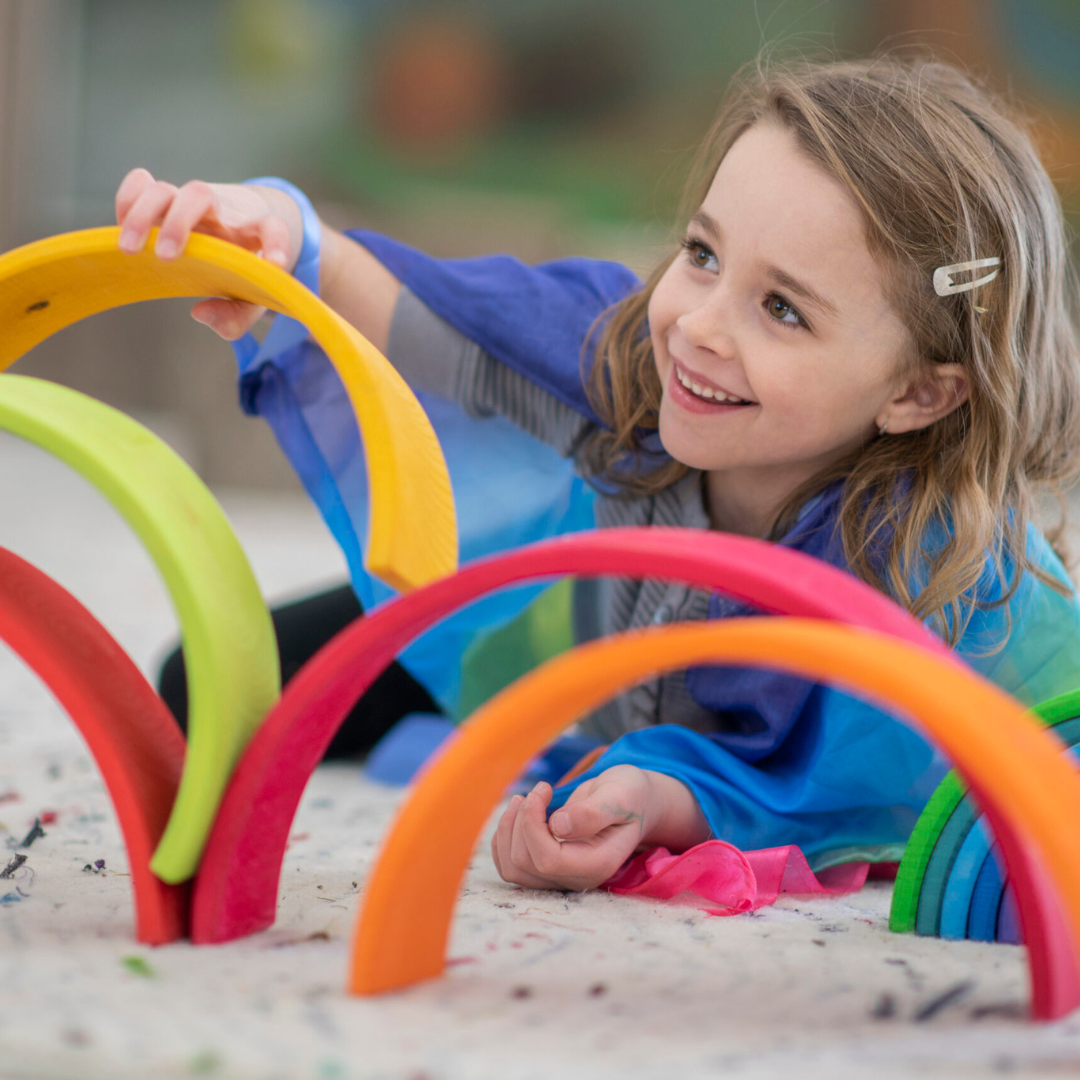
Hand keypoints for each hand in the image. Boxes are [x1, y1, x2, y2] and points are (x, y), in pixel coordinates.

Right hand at [114, 168, 303, 339]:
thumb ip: (236, 316)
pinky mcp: (165, 201)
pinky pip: (142, 183)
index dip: (277, 243)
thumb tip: (202, 314)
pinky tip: (121, 227)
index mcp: (255, 231)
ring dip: (143, 215)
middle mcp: (221, 210)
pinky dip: (129, 199)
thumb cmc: (245, 270)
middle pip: (200, 193)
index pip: (273, 228)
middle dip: (179, 222)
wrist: (239, 231)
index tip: (274, 263)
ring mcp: (190, 204)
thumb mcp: (250, 298)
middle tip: (166, 257)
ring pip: (165, 190)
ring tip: (130, 250)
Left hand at [490, 764, 708, 891]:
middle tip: (539, 789)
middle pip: (524, 863)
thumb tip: (557, 825)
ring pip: (512, 868)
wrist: (632, 803)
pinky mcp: (546, 870)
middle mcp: (577, 879)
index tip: (544, 789)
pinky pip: (509, 866)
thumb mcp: (620, 795)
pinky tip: (518, 814)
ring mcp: (560, 877)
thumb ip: (593, 812)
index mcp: (598, 865)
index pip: (547, 860)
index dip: (532, 824)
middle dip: (520, 820)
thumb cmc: (628, 795)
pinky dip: (503, 838)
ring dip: (507, 829)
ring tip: (524, 799)